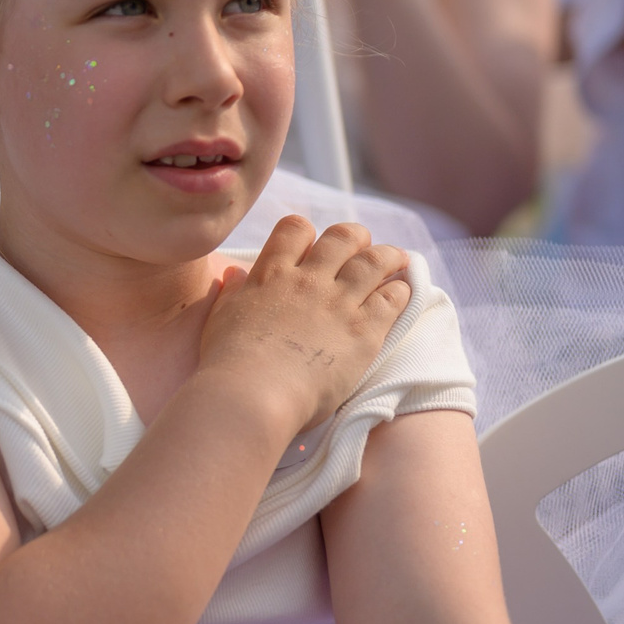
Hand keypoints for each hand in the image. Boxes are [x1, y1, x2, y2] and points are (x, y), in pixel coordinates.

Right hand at [191, 218, 410, 443]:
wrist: (254, 394)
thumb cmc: (228, 362)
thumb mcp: (222, 317)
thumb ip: (233, 292)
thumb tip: (234, 273)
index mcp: (271, 274)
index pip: (295, 229)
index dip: (309, 233)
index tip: (314, 245)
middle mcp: (308, 280)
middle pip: (342, 238)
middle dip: (356, 237)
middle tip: (363, 245)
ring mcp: (338, 303)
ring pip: (374, 262)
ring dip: (389, 256)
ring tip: (398, 258)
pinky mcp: (363, 331)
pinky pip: (392, 299)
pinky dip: (400, 291)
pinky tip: (402, 292)